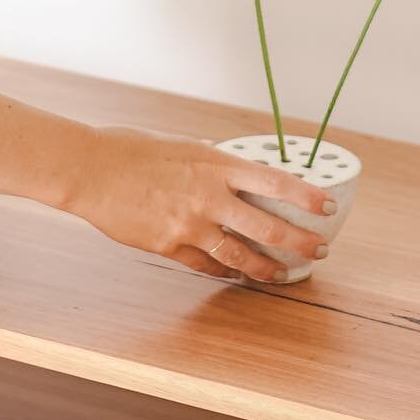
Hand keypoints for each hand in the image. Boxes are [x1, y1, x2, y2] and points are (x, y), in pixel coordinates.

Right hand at [67, 123, 334, 281]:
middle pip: (268, 227)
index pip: (275, 182)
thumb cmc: (132, 149)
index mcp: (216, 163)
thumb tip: (229, 166)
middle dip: (300, 241)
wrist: (91, 171)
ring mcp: (190, 225)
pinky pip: (206, 265)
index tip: (327, 207)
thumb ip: (209, 159)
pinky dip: (225, 270)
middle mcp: (209, 196)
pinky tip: (237, 274)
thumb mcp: (181, 144)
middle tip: (320, 249)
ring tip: (284, 273)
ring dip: (267, 267)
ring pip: (241, 254)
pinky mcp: (169, 246)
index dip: (306, 197)